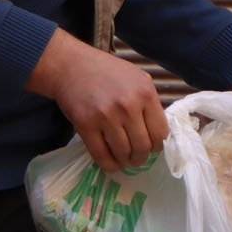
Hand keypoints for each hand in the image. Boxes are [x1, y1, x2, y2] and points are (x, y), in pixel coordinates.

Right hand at [26, 29, 166, 171]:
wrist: (71, 66)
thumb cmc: (107, 72)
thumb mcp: (137, 78)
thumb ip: (150, 102)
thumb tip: (158, 132)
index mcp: (145, 93)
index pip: (160, 132)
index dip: (157, 145)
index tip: (151, 147)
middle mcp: (128, 106)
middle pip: (142, 147)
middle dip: (140, 157)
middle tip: (136, 156)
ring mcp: (106, 117)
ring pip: (123, 153)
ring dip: (124, 161)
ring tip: (123, 158)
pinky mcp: (86, 126)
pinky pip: (101, 155)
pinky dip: (108, 164)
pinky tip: (110, 162)